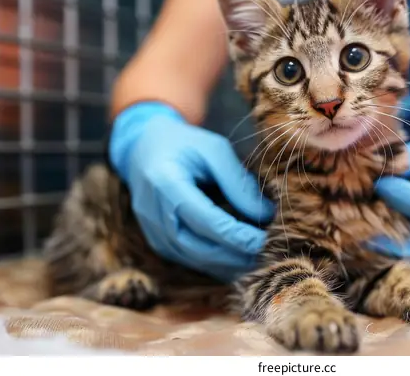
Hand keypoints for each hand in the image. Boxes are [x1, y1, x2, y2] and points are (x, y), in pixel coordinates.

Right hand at [108, 101, 274, 282]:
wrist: (143, 149)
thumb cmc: (185, 145)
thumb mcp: (215, 149)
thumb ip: (238, 182)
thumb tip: (265, 214)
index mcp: (166, 183)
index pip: (205, 220)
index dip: (236, 235)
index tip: (264, 240)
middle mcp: (153, 212)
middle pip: (197, 247)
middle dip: (234, 256)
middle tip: (265, 254)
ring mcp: (151, 230)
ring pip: (192, 259)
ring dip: (225, 265)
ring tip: (255, 261)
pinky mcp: (157, 241)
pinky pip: (186, 259)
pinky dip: (213, 264)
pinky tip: (236, 261)